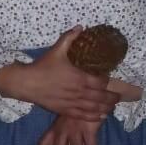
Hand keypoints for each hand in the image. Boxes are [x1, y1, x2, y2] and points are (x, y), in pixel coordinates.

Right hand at [0, 27, 119, 120]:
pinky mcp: (65, 110)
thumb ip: (69, 38)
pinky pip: (83, 116)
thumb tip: (80, 27)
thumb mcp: (56, 50)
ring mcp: (73, 103)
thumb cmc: (42, 67)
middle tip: (118, 96)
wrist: (26, 83)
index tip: (108, 79)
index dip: (107, 81)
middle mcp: (79, 92)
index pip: (101, 82)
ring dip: (106, 108)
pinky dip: (94, 117)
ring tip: (112, 107)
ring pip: (95, 108)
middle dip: (112, 97)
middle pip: (102, 97)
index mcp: (80, 77)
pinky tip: (101, 116)